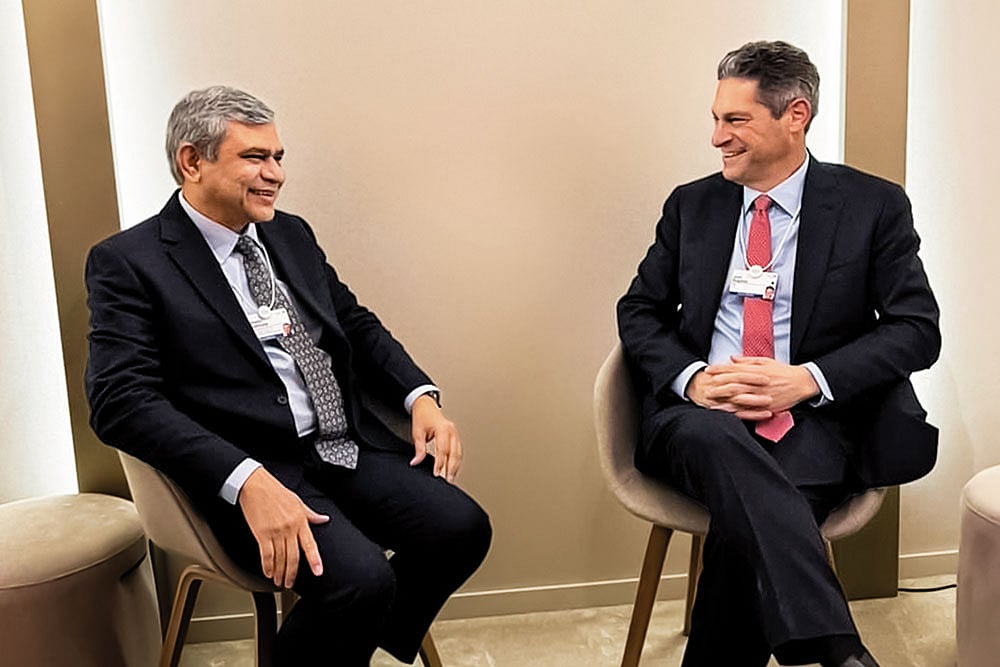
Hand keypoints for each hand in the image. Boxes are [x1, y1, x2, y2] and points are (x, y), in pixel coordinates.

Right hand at [238, 467, 328, 587]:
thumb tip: (324, 519)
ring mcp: (275, 532)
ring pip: (280, 559)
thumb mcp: (297, 501)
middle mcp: (289, 528)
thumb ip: (310, 514)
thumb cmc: (275, 491)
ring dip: (279, 573)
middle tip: (290, 583)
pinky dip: (267, 566)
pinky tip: (268, 572)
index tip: (318, 571)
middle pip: (293, 557)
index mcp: (300, 520)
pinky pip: (266, 555)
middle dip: (292, 573)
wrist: (255, 485)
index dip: (315, 560)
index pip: (310, 544)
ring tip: (279, 581)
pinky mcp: (261, 534)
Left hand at [410, 394, 461, 481]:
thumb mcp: (417, 433)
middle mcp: (451, 431)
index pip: (443, 450)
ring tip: (451, 478)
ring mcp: (455, 433)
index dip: (440, 464)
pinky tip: (453, 468)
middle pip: (454, 453)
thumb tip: (416, 462)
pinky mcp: (455, 436)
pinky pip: (458, 450)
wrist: (425, 405)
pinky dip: (456, 460)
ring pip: (458, 453)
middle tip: (447, 480)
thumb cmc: (422, 416)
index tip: (436, 474)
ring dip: (455, 466)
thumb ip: (419, 449)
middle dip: (451, 468)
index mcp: (443, 429)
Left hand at [686, 357, 818, 420]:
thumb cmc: (783, 371)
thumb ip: (747, 361)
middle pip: (734, 383)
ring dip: (724, 399)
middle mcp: (757, 383)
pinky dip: (737, 411)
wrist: (801, 383)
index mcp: (756, 371)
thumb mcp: (765, 362)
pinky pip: (749, 410)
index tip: (708, 370)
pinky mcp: (766, 406)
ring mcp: (761, 396)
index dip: (719, 369)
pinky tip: (727, 413)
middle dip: (718, 384)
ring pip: (739, 397)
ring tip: (711, 401)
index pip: (734, 369)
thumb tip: (732, 358)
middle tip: (705, 386)